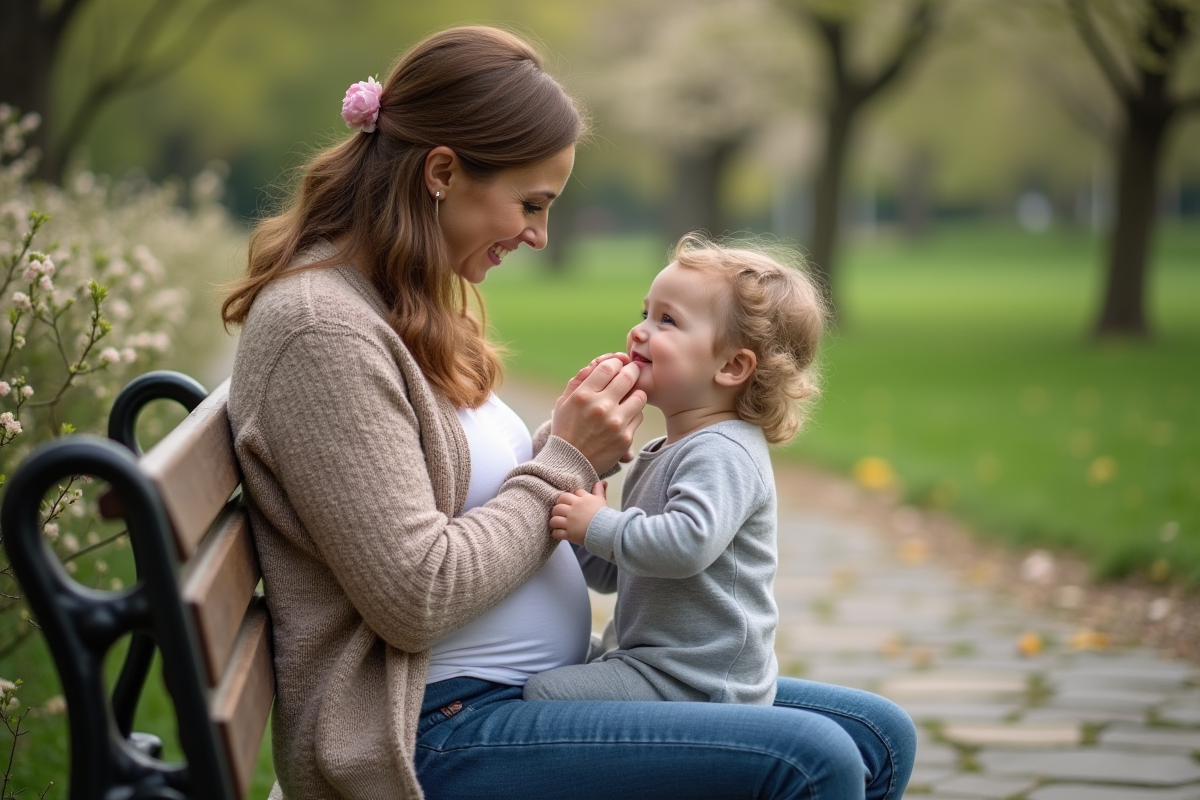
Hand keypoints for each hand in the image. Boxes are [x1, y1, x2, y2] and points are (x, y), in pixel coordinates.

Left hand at [550, 481, 608, 545]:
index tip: (569, 503)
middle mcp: (572, 510)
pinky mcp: (569, 534)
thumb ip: (599, 490)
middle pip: (557, 507)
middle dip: (557, 509)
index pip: (567, 495)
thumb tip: (602, 482)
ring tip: (557, 523)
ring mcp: (569, 522)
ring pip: (554, 520)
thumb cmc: (603, 514)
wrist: (606, 528)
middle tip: (560, 513)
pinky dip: (556, 533)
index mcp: (579, 501)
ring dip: (554, 521)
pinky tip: (558, 533)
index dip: (567, 499)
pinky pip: (557, 533)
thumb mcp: (601, 500)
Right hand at [551, 356, 644, 473]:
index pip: (609, 366)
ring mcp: (615, 423)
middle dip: (632, 371)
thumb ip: (581, 379)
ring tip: (628, 397)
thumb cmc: (566, 429)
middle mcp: (600, 407)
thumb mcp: (564, 401)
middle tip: (632, 372)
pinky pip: (639, 416)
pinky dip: (633, 414)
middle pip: (628, 377)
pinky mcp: (625, 438)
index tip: (618, 365)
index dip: (617, 362)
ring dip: (636, 393)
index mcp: (583, 395)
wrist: (569, 464)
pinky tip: (623, 418)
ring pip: (640, 396)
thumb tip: (601, 361)